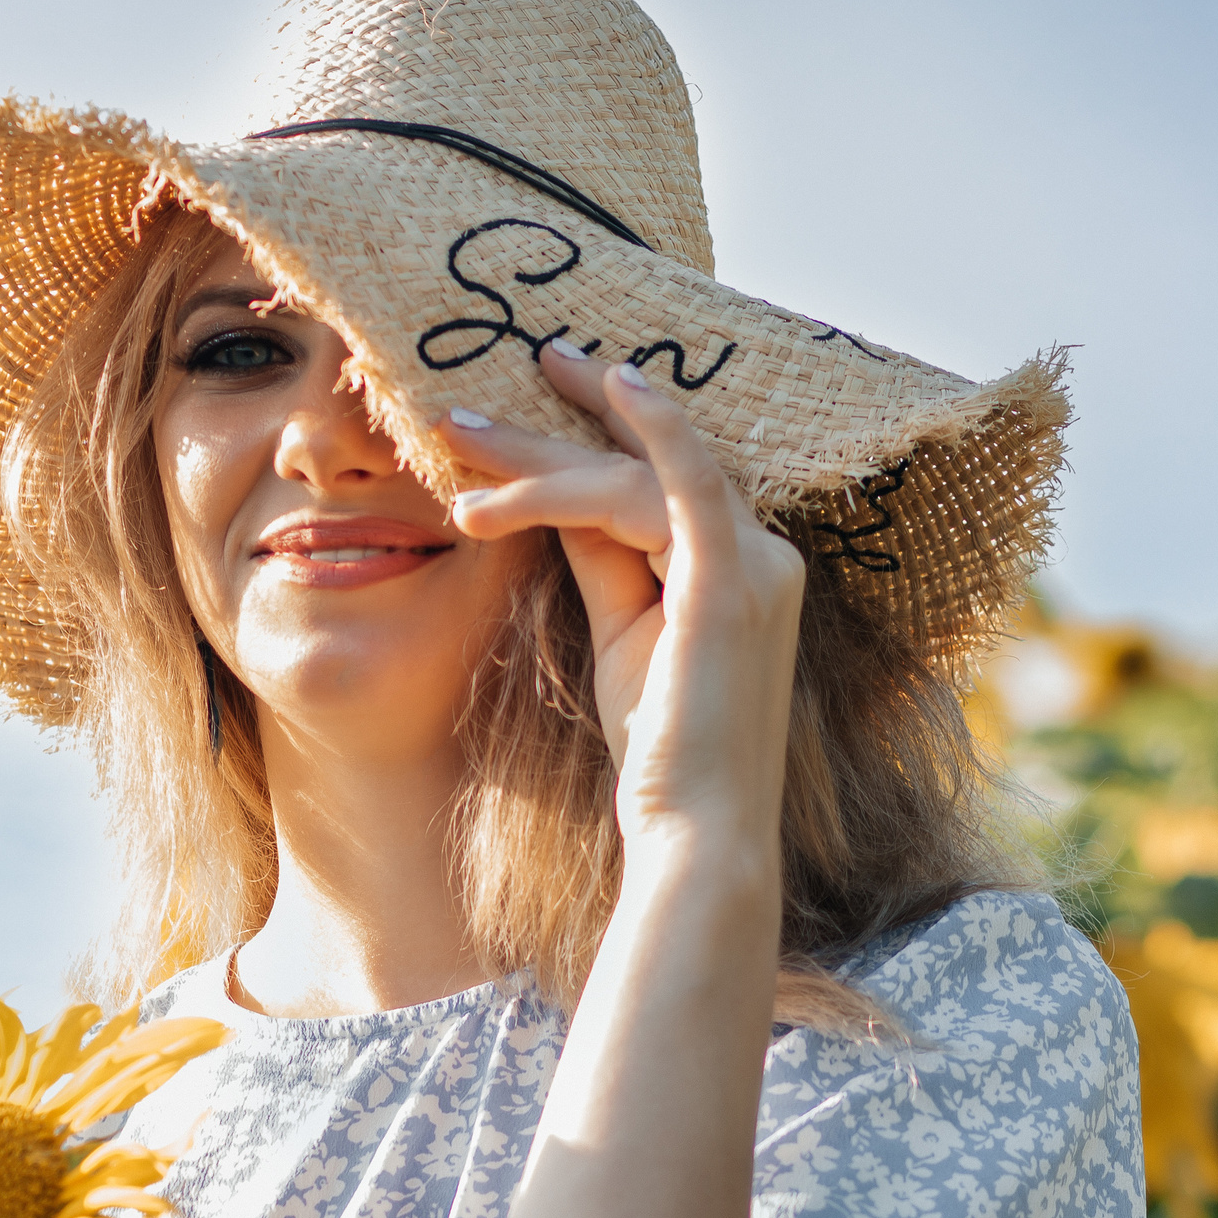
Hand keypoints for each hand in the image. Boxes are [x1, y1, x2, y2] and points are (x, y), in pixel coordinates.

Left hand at [440, 348, 804, 851]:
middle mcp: (761, 554)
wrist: (697, 832)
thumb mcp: (621, 630)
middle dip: (544, 433)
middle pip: (635, 469)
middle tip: (459, 410)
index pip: (649, 483)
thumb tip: (555, 495)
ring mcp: (756, 565)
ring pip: (633, 476)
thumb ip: (600, 556)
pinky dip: (651, 426)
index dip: (583, 438)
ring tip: (456, 441)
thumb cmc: (662, 749)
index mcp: (737, 567)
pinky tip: (602, 385)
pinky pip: (689, 479)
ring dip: (538, 455)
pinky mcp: (733, 583)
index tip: (522, 397)